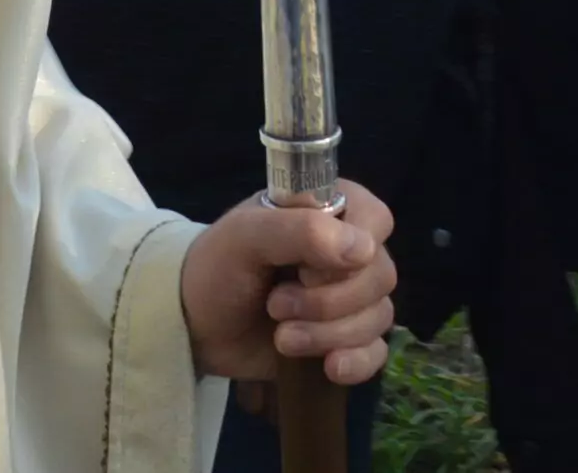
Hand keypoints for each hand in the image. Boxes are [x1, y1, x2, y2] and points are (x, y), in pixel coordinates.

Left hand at [181, 180, 396, 385]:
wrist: (197, 325)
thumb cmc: (218, 267)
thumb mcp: (245, 236)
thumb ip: (301, 230)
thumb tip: (364, 250)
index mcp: (330, 210)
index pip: (375, 221)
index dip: (350, 251)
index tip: (304, 269)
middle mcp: (348, 250)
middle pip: (380, 275)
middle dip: (328, 302)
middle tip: (276, 305)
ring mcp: (351, 297)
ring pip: (378, 317)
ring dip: (329, 334)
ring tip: (282, 337)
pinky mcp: (348, 339)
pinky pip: (377, 352)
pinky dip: (356, 362)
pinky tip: (328, 367)